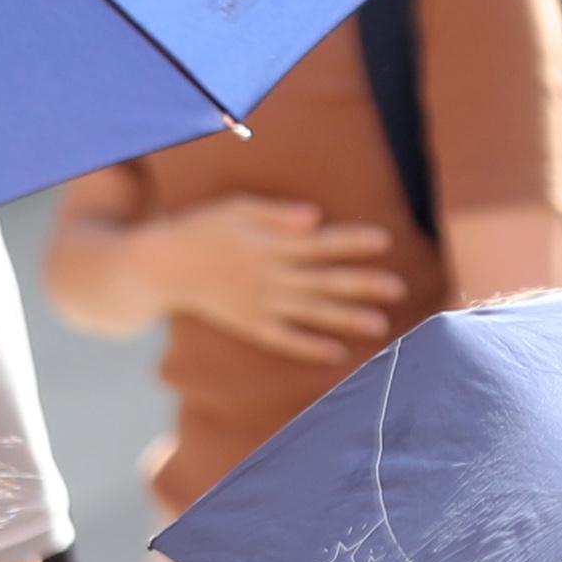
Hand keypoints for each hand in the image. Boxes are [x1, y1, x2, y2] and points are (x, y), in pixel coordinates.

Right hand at [155, 197, 408, 364]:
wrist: (162, 268)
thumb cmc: (201, 229)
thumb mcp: (235, 208)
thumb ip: (276, 215)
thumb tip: (315, 218)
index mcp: (269, 246)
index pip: (319, 244)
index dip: (351, 242)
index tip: (383, 241)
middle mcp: (270, 278)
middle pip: (323, 281)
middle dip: (361, 284)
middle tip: (398, 288)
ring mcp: (260, 305)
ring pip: (311, 313)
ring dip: (346, 319)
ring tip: (380, 324)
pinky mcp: (250, 326)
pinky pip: (285, 340)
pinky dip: (310, 347)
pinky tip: (337, 353)